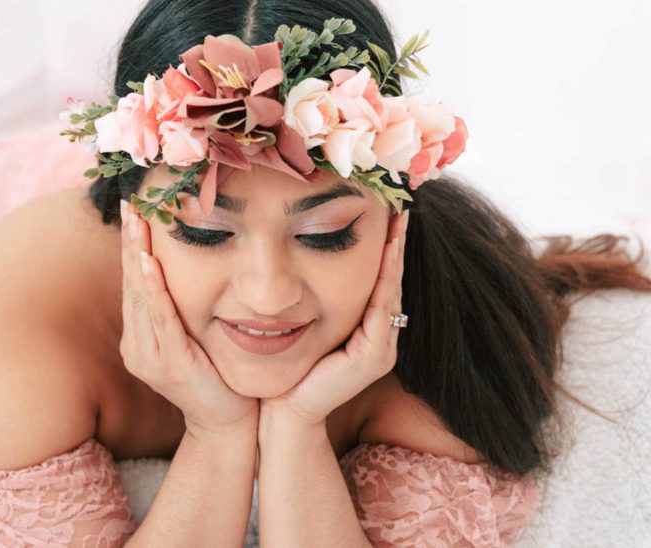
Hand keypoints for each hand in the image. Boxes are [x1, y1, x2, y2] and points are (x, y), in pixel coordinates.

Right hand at [119, 200, 258, 439]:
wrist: (229, 422)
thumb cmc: (217, 375)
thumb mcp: (192, 337)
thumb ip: (179, 310)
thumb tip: (176, 268)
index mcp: (140, 337)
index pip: (134, 282)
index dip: (131, 245)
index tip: (131, 209)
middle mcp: (137, 345)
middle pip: (131, 282)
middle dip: (130, 240)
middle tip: (129, 202)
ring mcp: (150, 357)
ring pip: (141, 296)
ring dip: (137, 256)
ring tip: (135, 221)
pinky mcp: (170, 364)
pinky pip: (161, 319)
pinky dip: (154, 290)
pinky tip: (150, 263)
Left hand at [260, 210, 409, 430]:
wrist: (283, 409)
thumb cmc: (288, 365)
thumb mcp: (304, 322)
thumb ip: (314, 298)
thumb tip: (302, 254)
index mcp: (366, 329)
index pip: (380, 279)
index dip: (385, 246)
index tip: (385, 210)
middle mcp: (380, 337)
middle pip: (391, 279)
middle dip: (396, 242)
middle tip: (400, 204)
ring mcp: (380, 348)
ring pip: (391, 289)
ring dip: (396, 253)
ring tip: (399, 218)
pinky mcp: (373, 357)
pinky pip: (382, 307)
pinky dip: (386, 277)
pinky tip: (387, 249)